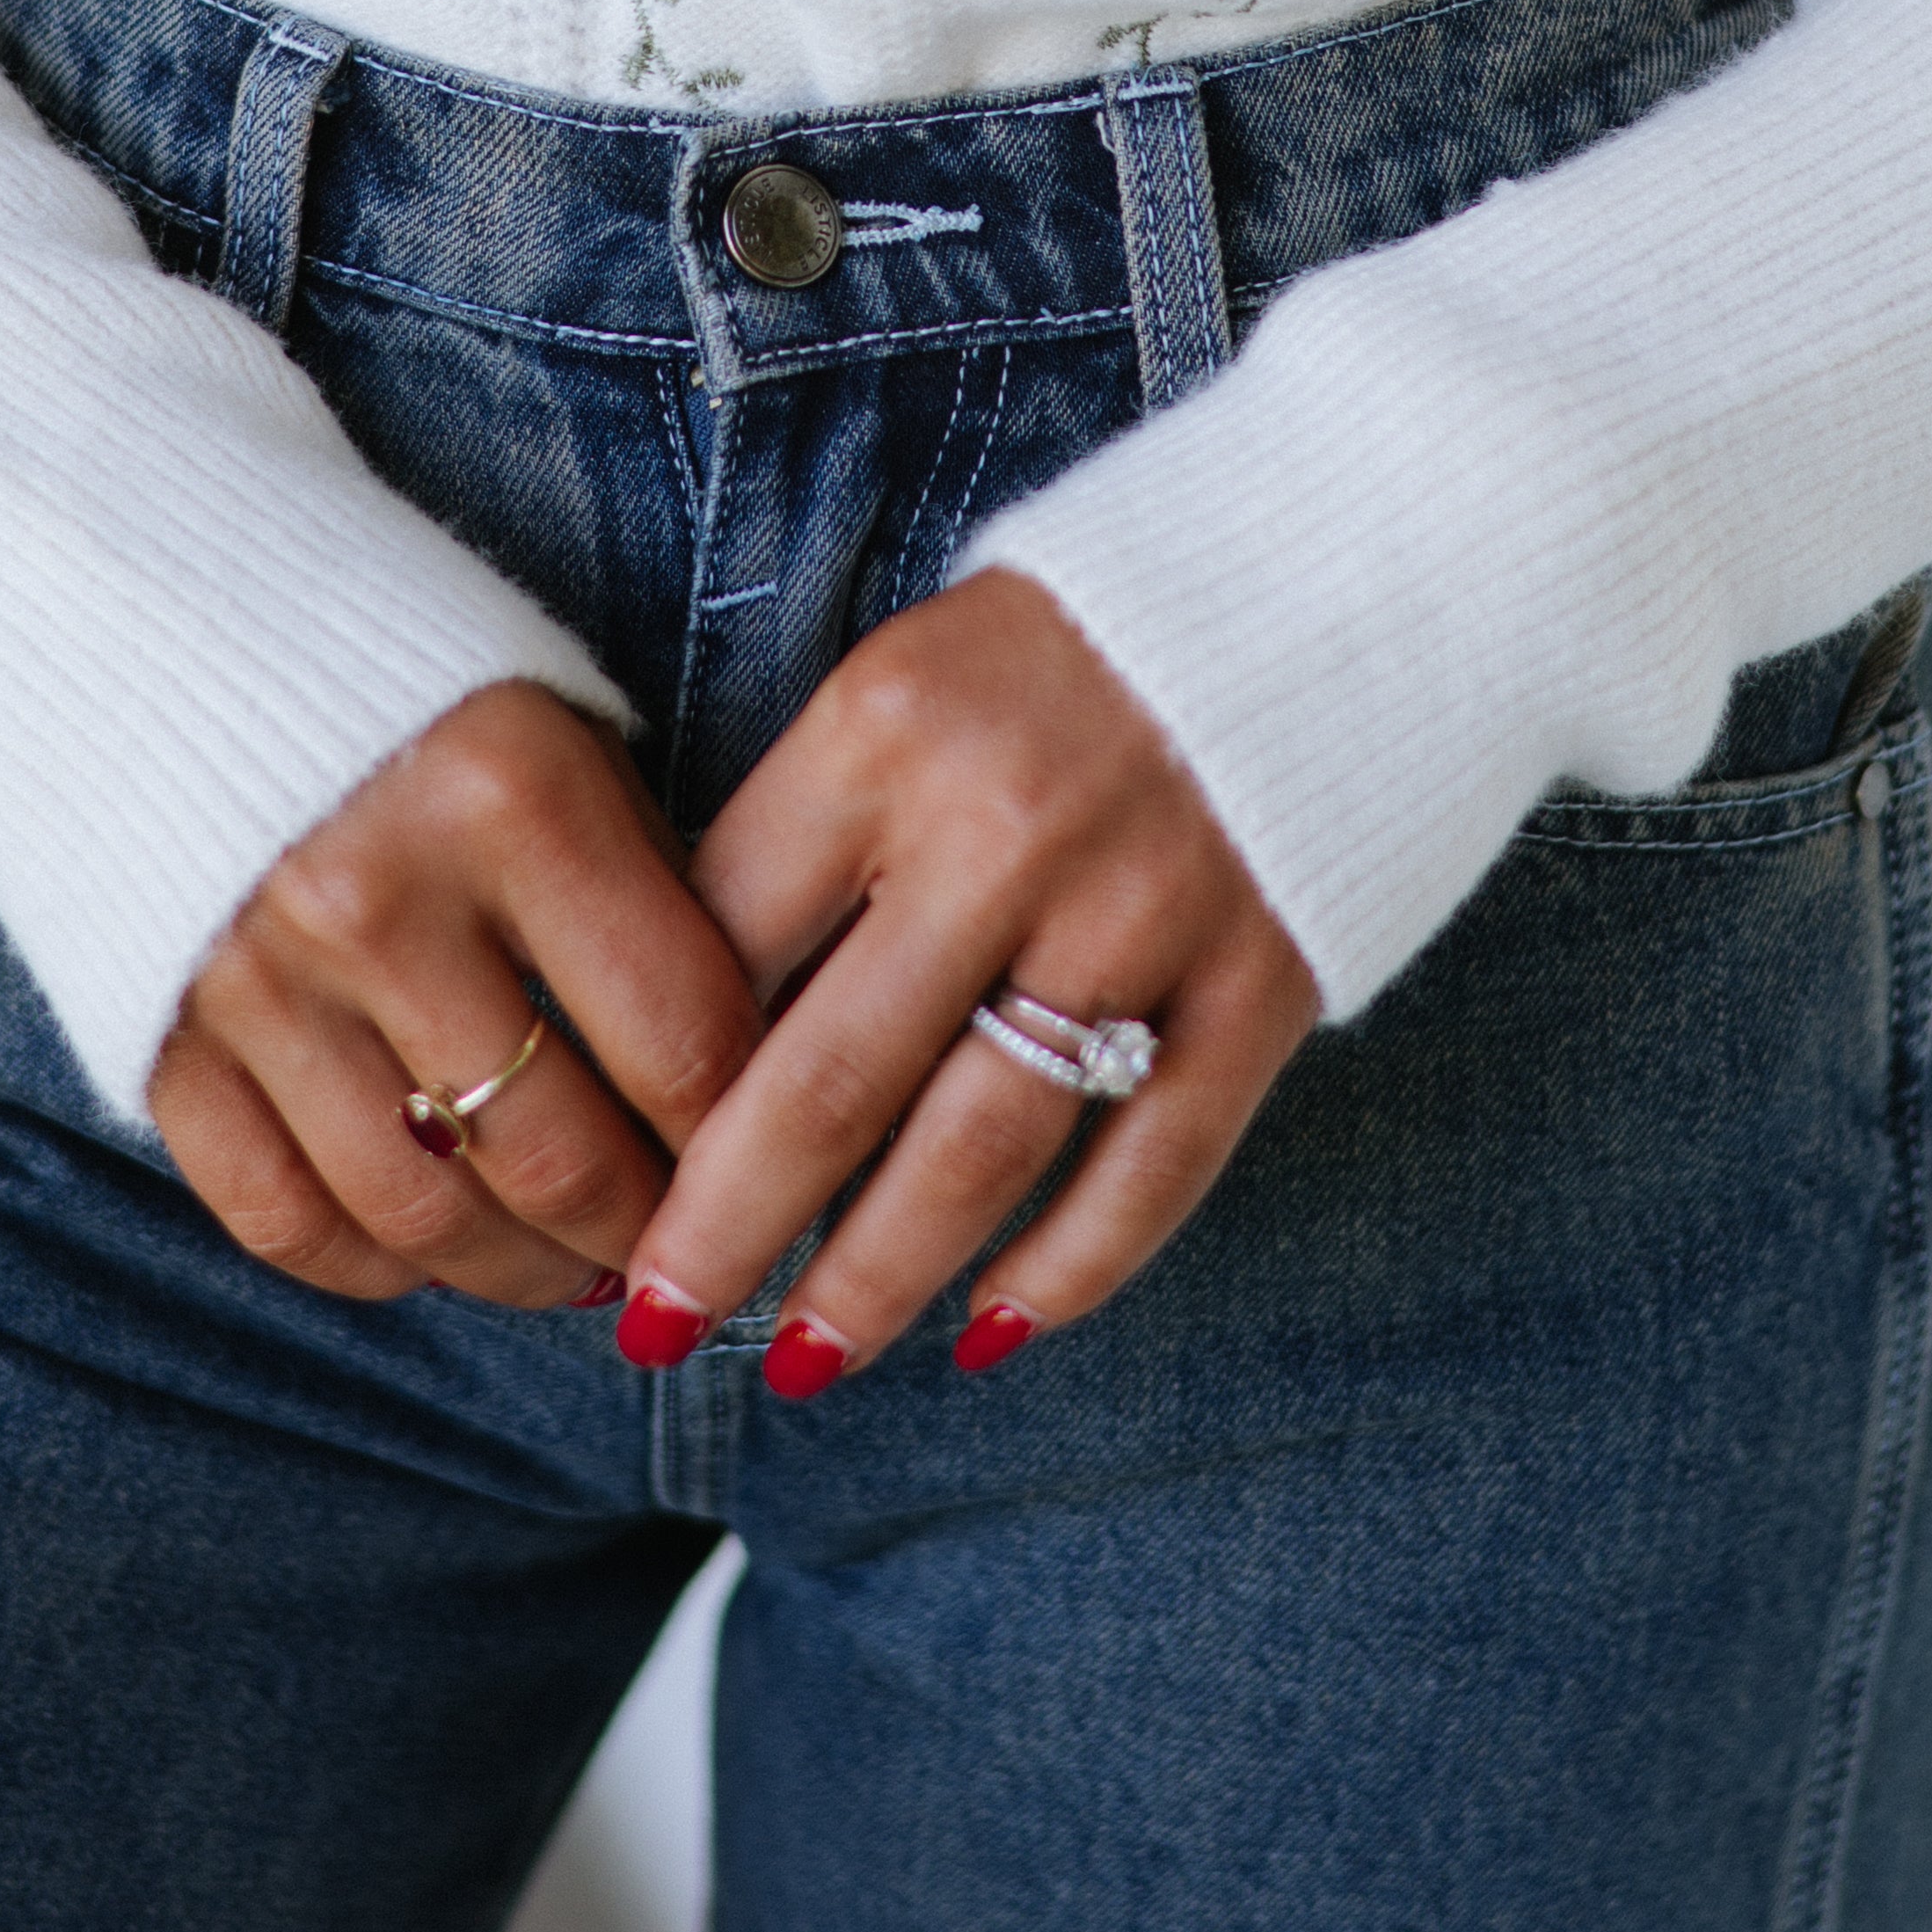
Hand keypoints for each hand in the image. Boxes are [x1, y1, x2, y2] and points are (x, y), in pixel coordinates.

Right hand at [148, 684, 764, 1309]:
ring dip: (526, 1272)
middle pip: (558, 1156)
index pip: (682, 1037)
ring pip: (428, 1217)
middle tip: (681, 1241)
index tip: (769, 1161)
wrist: (153, 611)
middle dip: (646, 1230)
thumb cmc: (406, 677)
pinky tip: (437, 1245)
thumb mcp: (556, 727)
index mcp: (506, 793)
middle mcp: (375, 895)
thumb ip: (641, 885)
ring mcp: (253, 979)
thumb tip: (739, 1072)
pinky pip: (286, 1222)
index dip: (750, 1135)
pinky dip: (378, 1266)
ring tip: (577, 1264)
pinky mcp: (160, 1039)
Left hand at [618, 570, 1317, 1384]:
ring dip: (878, 1278)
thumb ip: (810, 836)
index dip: (655, 1080)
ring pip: (981, 1149)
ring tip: (799, 1360)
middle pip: (831, 1077)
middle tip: (652, 1324)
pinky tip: (991, 1333)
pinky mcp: (1261, 978)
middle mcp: (1005, 826)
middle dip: (725, 1228)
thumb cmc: (1063, 646)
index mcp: (886, 733)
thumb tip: (702, 1041)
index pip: (728, 940)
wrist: (1327, 570)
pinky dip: (1070, 1268)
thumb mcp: (900, 684)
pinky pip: (1152, 1163)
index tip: (604, 1172)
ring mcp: (1143, 910)